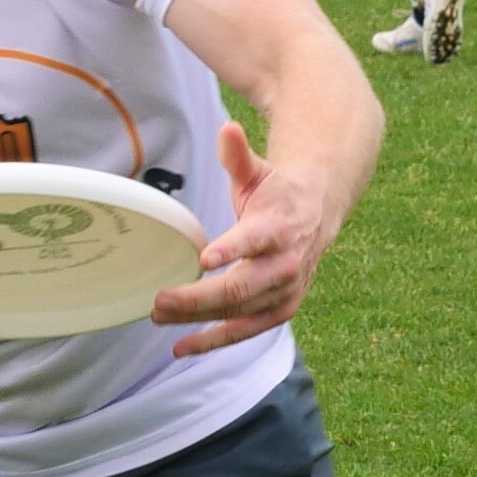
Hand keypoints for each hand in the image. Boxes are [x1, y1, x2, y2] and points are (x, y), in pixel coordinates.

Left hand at [154, 118, 335, 356]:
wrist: (318, 214)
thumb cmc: (276, 193)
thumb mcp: (258, 171)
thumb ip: (238, 155)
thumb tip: (227, 129)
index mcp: (278, 226)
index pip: (255, 240)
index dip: (232, 249)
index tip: (205, 258)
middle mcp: (284, 264)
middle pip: (241, 288)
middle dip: (199, 297)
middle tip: (160, 299)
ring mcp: (283, 291)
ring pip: (239, 313)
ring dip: (198, 319)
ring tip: (159, 316)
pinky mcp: (279, 310)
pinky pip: (245, 331)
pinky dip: (214, 341)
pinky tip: (182, 348)